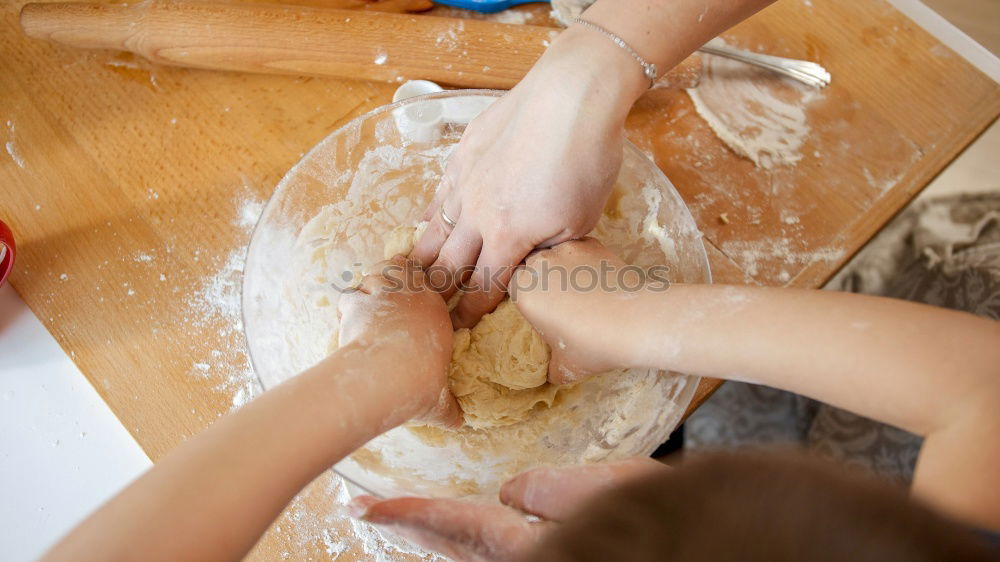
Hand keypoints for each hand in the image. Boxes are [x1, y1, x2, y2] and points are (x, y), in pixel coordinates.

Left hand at [337, 256, 461, 426]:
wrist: (389, 375)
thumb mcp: (440, 402)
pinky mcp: (358, 302)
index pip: (428, 283)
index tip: (409, 298)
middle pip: (401, 269)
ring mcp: (383, 294)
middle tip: (385, 292)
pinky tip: (345, 318)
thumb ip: (449, 409)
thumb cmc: (420, 384)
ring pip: (374, 274)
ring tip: (365, 303)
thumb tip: (460, 423)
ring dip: (369, 285)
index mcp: (437, 311)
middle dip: (392, 275)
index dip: (416, 285)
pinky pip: (349, 293)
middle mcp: (412, 295)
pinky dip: (346, 305)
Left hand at [348, 457, 664, 560]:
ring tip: (411, 525)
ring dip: (441, 540)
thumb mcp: (613, 494)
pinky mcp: (561, 560)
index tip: (369, 508)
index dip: (410, 516)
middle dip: (414, 531)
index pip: (458, 526)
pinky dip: (476, 544)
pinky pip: (501, 556)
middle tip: (372, 514)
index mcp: (532, 552)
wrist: (706, 547)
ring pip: (477, 558)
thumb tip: (510, 491)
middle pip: (457, 551)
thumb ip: (554, 492)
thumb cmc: (665, 526)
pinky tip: (477, 536)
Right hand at [411, 25, 647, 329]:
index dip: (471, 311)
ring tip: (412, 277)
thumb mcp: (580, 220)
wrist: (571, 97)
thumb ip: (551, 248)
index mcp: (507, 238)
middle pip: (447, 263)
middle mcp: (476, 215)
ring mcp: (465, 181)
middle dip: (437, 292)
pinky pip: (439, 193)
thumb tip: (533, 263)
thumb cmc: (586, 161)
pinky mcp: (463, 153)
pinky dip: (430, 214)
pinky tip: (426, 222)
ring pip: (434, 228)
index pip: (483, 286)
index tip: (461, 328)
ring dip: (424, 257)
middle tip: (427, 311)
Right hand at [511, 238, 640, 383]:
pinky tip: (596, 277)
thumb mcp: (565, 368)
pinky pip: (579, 248)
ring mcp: (565, 250)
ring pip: (554, 253)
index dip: (523, 292)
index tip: (537, 305)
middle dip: (540, 277)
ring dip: (561, 266)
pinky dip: (584, 260)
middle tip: (558, 296)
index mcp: (522, 291)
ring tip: (580, 286)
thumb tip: (551, 374)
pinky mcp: (591, 244)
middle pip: (531, 264)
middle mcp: (538, 265)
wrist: (635, 320)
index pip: (511, 283)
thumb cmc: (593, 345)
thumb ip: (551, 368)